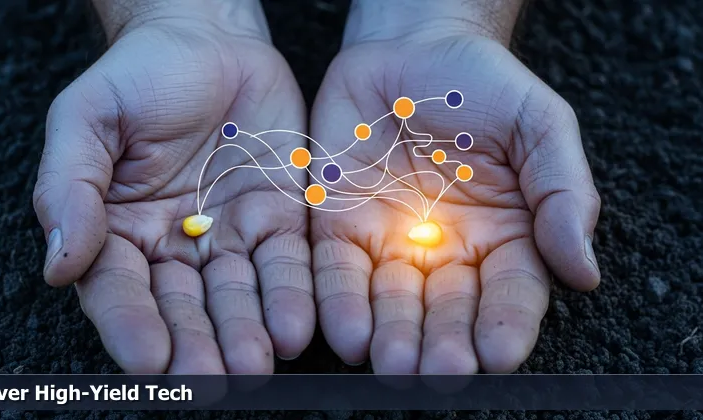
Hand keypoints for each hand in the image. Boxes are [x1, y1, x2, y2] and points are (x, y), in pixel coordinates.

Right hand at [33, 1, 313, 373]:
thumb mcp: (87, 118)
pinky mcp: (277, 218)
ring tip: (256, 361)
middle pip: (183, 306)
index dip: (132, 325)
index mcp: (118, 230)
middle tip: (210, 379)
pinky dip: (290, 295)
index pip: (119, 290)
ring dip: (246, 331)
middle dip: (197, 344)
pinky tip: (295, 324)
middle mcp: (173, 245)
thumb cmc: (139, 75)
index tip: (149, 359)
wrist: (208, 41)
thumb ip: (69, 187)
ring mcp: (228, 235)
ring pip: (237, 295)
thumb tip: (58, 263)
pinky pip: (285, 263)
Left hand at [309, 6, 600, 372]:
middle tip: (438, 370)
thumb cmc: (481, 85)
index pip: (510, 295)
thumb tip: (583, 271)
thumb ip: (563, 192)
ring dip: (392, 336)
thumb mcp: (539, 125)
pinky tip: (349, 333)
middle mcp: (446, 251)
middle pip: (447, 310)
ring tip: (393, 362)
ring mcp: (390, 242)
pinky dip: (340, 304)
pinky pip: (337, 272)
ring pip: (391, 303)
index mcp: (503, 236)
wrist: (408, 49)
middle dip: (443, 344)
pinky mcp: (339, 227)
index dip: (506, 326)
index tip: (499, 353)